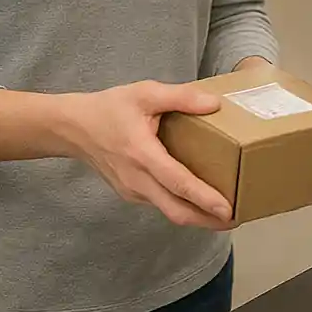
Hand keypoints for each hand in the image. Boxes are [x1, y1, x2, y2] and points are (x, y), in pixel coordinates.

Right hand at [61, 81, 235, 231]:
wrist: (73, 127)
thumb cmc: (110, 107)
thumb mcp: (146, 93)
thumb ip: (181, 97)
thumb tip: (214, 104)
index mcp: (142, 154)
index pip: (178, 183)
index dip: (204, 198)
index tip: (229, 209)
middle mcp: (137, 180)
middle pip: (176, 210)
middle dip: (208, 219)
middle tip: (237, 218)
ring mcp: (132, 190)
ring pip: (168, 211)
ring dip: (197, 216)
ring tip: (225, 213)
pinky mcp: (131, 192)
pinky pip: (160, 203)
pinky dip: (182, 206)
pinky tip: (199, 200)